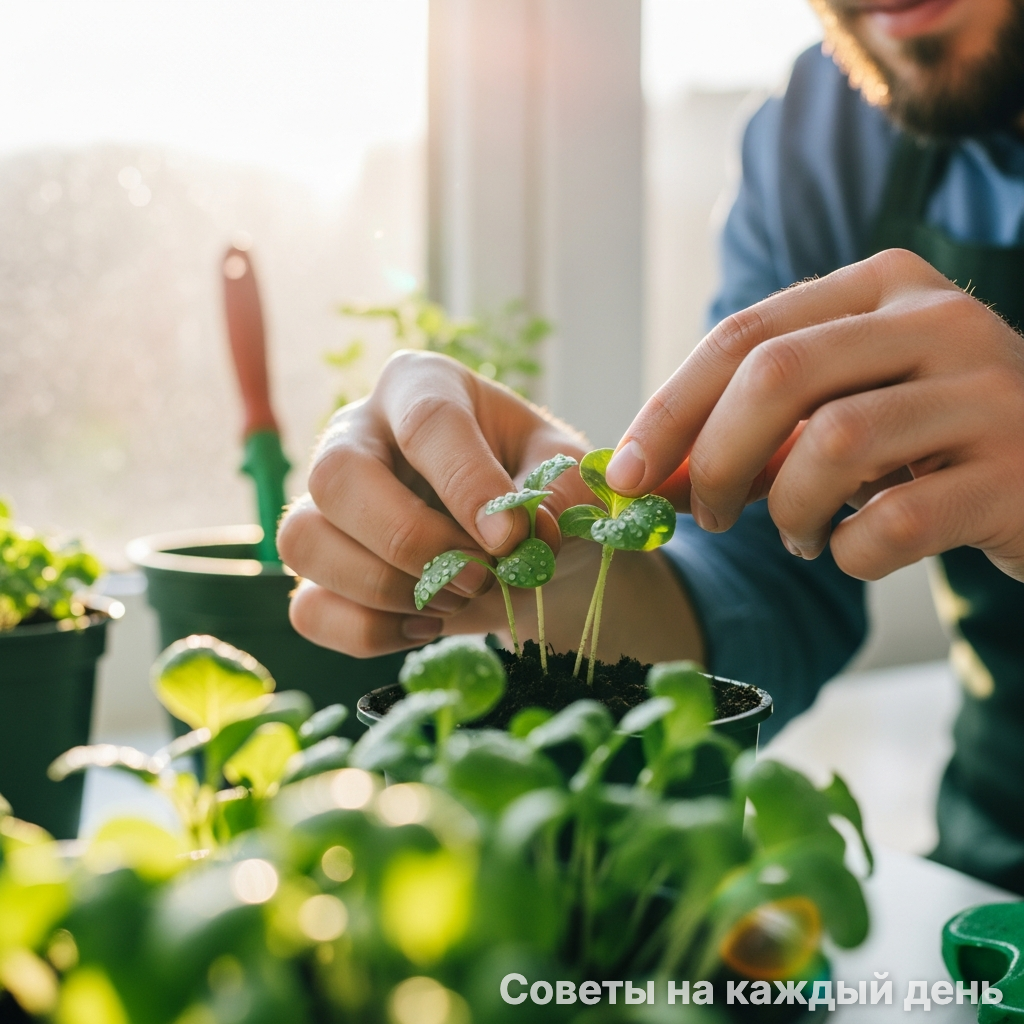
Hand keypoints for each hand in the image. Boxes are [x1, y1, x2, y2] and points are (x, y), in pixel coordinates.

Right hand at [277, 350, 593, 655]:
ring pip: (304, 541)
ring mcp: (323, 501)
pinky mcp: (315, 567)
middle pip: (337, 477)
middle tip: (481, 576)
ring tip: (457, 600)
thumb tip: (532, 527)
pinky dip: (369, 631)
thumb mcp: (565, 470)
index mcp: (421, 386)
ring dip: (387, 589)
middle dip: (411, 541)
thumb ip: (562, 487)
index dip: (468, 484)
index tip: (511, 538)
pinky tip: (425, 625)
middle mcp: (355, 433)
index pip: (428, 422)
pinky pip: (309, 608)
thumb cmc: (534, 487)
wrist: (515, 543)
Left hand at [605, 249, 1023, 581]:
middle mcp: (939, 320)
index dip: (670, 410)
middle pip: (778, 376)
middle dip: (714, 458)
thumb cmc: (927, 439)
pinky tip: (854, 550)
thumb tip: (643, 477)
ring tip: (800, 534)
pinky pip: (894, 524)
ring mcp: (988, 392)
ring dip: (788, 510)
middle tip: (706, 514)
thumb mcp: (841, 407)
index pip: (744, 336)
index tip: (622, 475)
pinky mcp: (1016, 474)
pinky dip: (849, 553)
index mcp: (882, 287)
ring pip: (833, 446)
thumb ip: (755, 427)